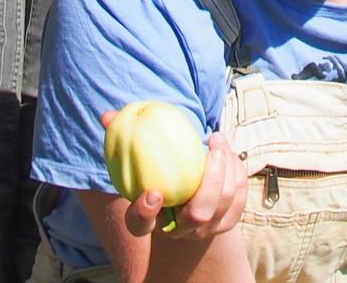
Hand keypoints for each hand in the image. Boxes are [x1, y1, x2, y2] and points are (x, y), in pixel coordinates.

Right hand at [107, 127, 247, 240]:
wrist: (184, 206)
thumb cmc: (156, 177)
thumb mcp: (138, 166)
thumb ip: (123, 142)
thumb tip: (106, 115)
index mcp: (151, 222)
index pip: (140, 225)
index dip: (144, 213)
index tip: (152, 193)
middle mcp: (181, 231)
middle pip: (198, 214)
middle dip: (210, 181)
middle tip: (211, 148)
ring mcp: (208, 228)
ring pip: (225, 200)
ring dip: (227, 165)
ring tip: (217, 139)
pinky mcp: (230, 218)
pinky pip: (239, 194)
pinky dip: (236, 169)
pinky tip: (225, 149)